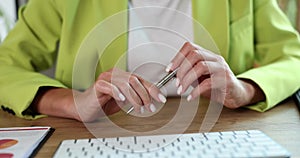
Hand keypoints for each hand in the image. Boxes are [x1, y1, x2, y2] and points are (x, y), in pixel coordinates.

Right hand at [32, 68, 165, 121]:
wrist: (84, 107)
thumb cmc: (103, 104)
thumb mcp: (124, 101)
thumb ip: (135, 98)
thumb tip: (151, 100)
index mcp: (123, 76)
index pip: (141, 80)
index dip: (153, 89)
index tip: (161, 99)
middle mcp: (115, 74)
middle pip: (135, 80)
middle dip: (145, 96)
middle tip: (149, 108)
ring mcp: (106, 78)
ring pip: (125, 84)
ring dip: (135, 98)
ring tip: (138, 109)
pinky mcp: (98, 85)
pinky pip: (110, 86)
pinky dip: (118, 93)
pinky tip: (122, 101)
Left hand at [166, 42, 264, 107]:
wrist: (237, 95)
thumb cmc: (217, 86)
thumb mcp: (200, 78)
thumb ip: (189, 74)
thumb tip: (173, 75)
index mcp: (208, 55)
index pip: (190, 47)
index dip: (177, 57)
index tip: (169, 69)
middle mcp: (215, 59)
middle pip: (195, 55)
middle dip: (182, 69)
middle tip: (177, 83)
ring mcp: (222, 68)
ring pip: (201, 66)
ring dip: (187, 79)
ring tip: (182, 90)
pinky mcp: (226, 80)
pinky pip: (208, 83)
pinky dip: (196, 91)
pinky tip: (191, 97)